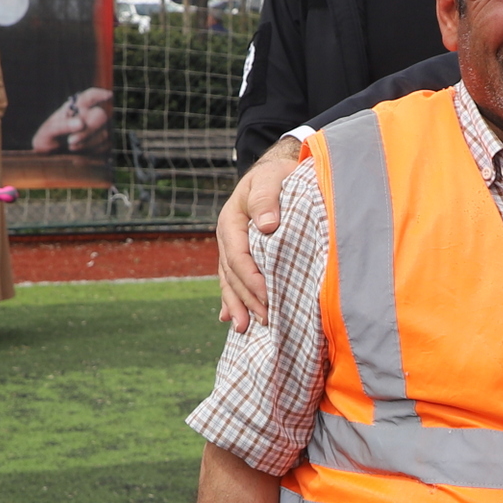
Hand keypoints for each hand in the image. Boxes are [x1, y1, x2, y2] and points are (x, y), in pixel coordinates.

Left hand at [29, 87, 112, 153]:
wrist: (49, 156)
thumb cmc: (48, 139)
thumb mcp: (48, 131)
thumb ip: (63, 125)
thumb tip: (81, 123)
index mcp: (75, 107)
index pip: (90, 96)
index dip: (100, 94)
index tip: (108, 96)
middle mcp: (89, 115)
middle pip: (100, 115)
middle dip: (89, 130)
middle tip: (71, 140)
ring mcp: (98, 130)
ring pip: (104, 133)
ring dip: (87, 143)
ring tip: (70, 147)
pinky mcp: (101, 145)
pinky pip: (104, 147)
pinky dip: (91, 151)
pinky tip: (79, 152)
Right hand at [216, 141, 302, 331]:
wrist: (273, 174)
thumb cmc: (274, 177)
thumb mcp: (270, 179)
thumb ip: (266, 199)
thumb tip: (267, 226)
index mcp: (231, 222)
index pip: (238, 257)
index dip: (252, 279)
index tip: (268, 296)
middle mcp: (228, 238)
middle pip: (233, 274)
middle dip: (247, 299)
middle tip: (265, 320)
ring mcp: (232, 248)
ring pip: (231, 281)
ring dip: (238, 305)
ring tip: (245, 328)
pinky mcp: (241, 254)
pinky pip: (233, 280)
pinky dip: (233, 299)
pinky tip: (232, 318)